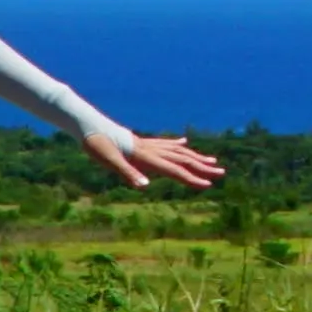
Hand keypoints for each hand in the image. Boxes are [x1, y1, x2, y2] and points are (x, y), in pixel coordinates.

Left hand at [86, 121, 222, 191]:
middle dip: (203, 167)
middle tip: (222, 173)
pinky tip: (185, 143)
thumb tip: (145, 186)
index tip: (209, 185)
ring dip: (197, 157)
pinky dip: (179, 145)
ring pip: (178, 151)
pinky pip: (166, 144)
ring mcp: (148, 144)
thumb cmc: (96, 144)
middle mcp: (151, 149)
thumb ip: (128, 173)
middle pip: (183, 159)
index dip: (192, 179)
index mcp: (146, 157)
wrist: (88, 124)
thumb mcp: (108, 161)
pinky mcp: (142, 142)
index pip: (174, 170)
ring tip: (213, 160)